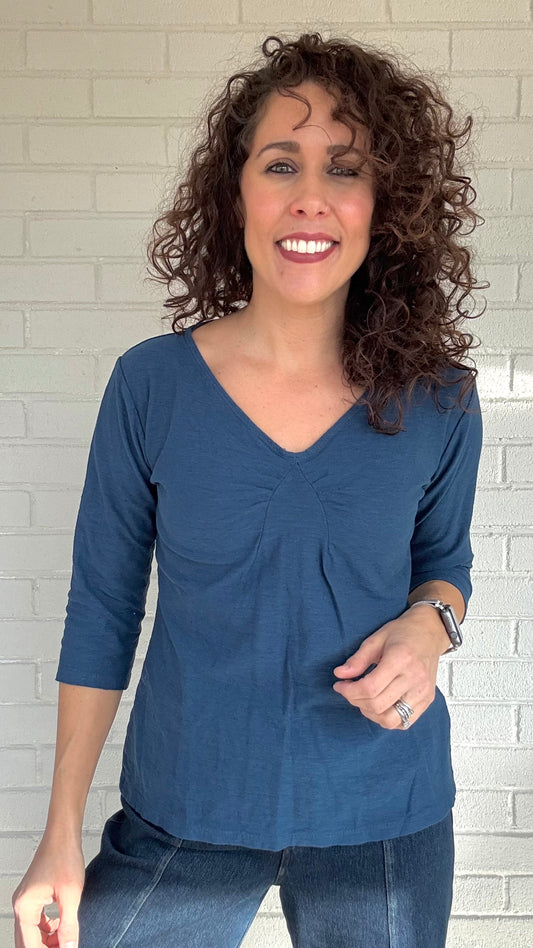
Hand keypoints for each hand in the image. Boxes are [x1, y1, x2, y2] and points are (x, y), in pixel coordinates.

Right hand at [12, 831, 84, 947]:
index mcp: (25, 907)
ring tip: (65, 939)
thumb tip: (69, 947)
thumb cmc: (64, 857)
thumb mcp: (71, 895)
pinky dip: (46, 928)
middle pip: (27, 940)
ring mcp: (25, 900)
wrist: (63, 835)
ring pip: (31, 931)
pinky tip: (61, 925)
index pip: (31, 944)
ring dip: (46, 940)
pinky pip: (35, 920)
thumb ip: (69, 925)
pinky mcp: (32, 896)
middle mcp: (21, 904)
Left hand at [331, 605, 448, 729]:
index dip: (349, 691)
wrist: (430, 633)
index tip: (340, 685)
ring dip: (370, 713)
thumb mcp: (376, 639)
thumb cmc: (404, 633)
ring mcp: (423, 692)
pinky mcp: (427, 701)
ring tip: (363, 699)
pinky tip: (379, 705)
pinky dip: (386, 719)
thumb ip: (358, 659)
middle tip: (348, 691)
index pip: (370, 687)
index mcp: (401, 659)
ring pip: (390, 719)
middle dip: (355, 701)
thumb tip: (340, 674)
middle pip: (378, 705)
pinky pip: (403, 723)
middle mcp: (415, 679)